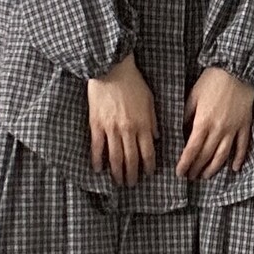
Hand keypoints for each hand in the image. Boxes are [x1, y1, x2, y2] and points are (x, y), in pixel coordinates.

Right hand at [87, 52, 158, 186]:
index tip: (148, 174)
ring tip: (117, 181)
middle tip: (131, 184)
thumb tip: (156, 137)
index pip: (148, 153)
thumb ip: (153, 121)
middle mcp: (128, 130)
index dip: (148, 166)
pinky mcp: (96, 125)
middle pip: (131, 159)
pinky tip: (98, 169)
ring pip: (115, 157)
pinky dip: (98, 160)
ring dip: (117, 172)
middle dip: (132, 175)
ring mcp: (111, 129)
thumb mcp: (150, 101)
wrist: (112, 69)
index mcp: (143, 125)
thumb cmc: (133, 82)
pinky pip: (97, 147)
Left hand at [176, 66, 253, 180]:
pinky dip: (238, 159)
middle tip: (190, 177)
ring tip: (206, 176)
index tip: (179, 173)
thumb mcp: (193, 96)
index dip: (185, 163)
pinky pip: (242, 146)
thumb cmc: (212, 81)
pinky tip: (234, 169)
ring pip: (223, 155)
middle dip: (196, 168)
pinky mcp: (245, 126)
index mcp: (203, 122)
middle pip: (206, 156)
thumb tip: (181, 132)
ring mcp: (233, 129)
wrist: (237, 70)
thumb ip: (186, 116)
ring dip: (213, 169)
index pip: (192, 149)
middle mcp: (219, 129)